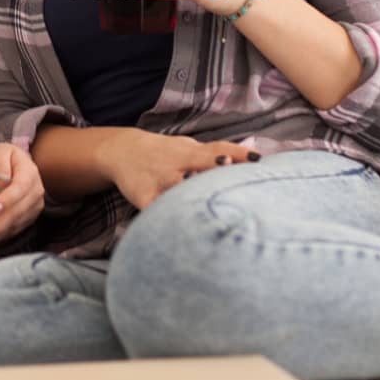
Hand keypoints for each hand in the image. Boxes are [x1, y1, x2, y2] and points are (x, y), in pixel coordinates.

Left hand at [0, 142, 44, 256]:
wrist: (13, 164)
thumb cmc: (3, 157)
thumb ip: (0, 164)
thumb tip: (2, 183)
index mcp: (29, 173)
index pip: (20, 188)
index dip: (7, 200)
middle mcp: (36, 192)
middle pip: (17, 212)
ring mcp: (33, 207)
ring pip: (14, 224)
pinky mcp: (27, 218)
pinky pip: (13, 230)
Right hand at [104, 129, 254, 209]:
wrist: (122, 152)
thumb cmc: (165, 153)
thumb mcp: (187, 147)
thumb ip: (215, 153)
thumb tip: (253, 154)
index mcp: (187, 152)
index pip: (216, 150)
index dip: (236, 153)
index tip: (257, 159)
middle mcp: (174, 165)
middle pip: (198, 167)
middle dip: (216, 169)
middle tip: (235, 176)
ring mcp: (158, 181)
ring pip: (176, 188)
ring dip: (190, 192)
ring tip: (209, 206)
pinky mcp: (143, 198)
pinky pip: (155, 209)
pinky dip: (165, 216)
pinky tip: (181, 232)